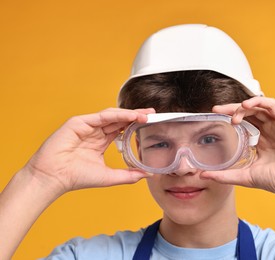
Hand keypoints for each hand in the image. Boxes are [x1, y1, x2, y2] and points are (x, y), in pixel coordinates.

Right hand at [25, 108, 154, 195]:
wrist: (54, 178)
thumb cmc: (76, 177)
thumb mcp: (109, 177)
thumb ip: (128, 175)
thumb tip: (148, 175)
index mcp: (101, 141)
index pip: (122, 129)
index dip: (136, 125)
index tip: (151, 124)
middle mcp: (95, 131)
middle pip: (120, 120)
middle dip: (136, 116)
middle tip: (152, 114)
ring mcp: (87, 126)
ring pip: (112, 116)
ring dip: (130, 114)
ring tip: (145, 116)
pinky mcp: (79, 122)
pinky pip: (102, 116)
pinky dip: (118, 115)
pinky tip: (130, 116)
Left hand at [201, 97, 274, 200]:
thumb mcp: (244, 176)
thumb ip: (225, 175)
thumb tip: (203, 175)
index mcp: (262, 140)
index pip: (244, 122)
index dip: (230, 116)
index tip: (214, 116)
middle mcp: (270, 130)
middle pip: (249, 112)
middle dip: (232, 109)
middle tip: (217, 110)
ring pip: (259, 106)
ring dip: (244, 106)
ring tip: (233, 115)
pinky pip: (272, 105)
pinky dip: (259, 102)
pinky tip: (246, 106)